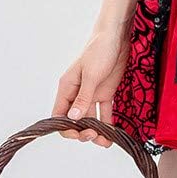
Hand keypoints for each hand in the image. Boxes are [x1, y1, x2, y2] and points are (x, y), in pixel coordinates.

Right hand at [51, 27, 130, 147]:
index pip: (60, 115)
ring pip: (90, 119)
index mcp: (67, 88)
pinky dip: (108, 123)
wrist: (117, 36)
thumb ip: (83, 97)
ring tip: (106, 142)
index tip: (80, 134)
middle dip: (83, 132)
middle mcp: (77, 93)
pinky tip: (112, 134)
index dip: (67, 128)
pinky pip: (104, 112)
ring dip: (96, 132)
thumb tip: (73, 118)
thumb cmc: (99, 49)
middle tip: (95, 136)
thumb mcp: (91, 74)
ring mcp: (91, 93)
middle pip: (75, 120)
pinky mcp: (105, 92)